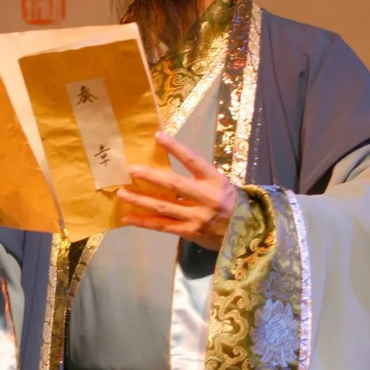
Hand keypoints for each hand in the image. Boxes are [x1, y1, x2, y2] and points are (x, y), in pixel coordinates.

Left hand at [117, 131, 236, 250]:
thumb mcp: (220, 185)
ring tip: (122, 193)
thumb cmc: (230, 203)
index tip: (158, 136)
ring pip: (164, 207)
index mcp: (215, 180)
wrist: (247, 232)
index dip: (175, 148)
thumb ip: (199, 177)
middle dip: (151, 176)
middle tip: (131, 169)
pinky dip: (144, 221)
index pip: (193, 160)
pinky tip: (127, 217)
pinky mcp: (189, 232)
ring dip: (140, 200)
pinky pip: (162, 226)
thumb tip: (167, 166)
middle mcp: (206, 197)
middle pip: (174, 184)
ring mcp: (197, 217)